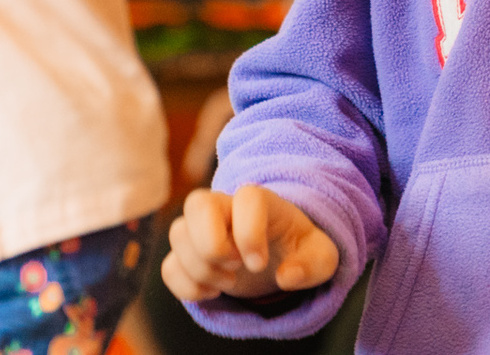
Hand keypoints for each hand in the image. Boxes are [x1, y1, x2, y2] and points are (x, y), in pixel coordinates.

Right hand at [161, 185, 339, 302]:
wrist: (277, 257)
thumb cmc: (298, 249)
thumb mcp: (321, 257)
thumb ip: (314, 264)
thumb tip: (287, 276)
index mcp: (261, 201)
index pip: (246, 197)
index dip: (249, 232)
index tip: (259, 263)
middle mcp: (225, 207)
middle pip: (197, 203)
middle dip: (211, 244)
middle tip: (235, 267)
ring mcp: (202, 228)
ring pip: (178, 233)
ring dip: (200, 268)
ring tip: (229, 282)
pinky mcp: (188, 254)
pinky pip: (169, 265)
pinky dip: (185, 286)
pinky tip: (211, 292)